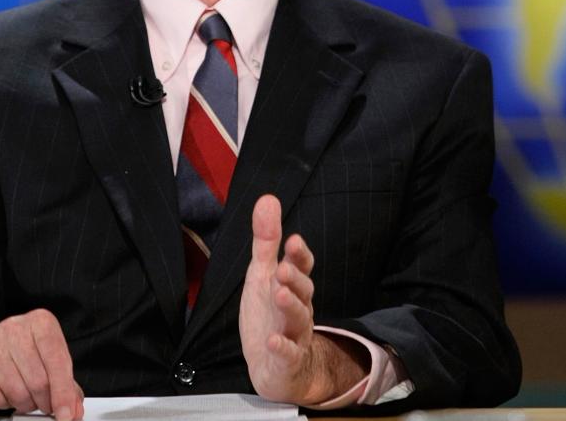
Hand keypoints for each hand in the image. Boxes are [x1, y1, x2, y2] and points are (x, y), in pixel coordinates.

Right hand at [0, 308, 83, 419]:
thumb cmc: (21, 351)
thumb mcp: (47, 357)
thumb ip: (65, 382)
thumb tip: (74, 408)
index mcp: (41, 322)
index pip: (58, 361)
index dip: (64, 393)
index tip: (68, 414)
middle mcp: (17, 328)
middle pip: (39, 381)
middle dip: (45, 401)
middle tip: (45, 403)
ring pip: (18, 393)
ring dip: (25, 404)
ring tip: (25, 394)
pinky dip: (4, 403)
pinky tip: (5, 390)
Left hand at [238, 194, 322, 403]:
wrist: (278, 367)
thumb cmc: (270, 313)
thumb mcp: (263, 273)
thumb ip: (266, 239)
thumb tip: (267, 198)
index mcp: (292, 285)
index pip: (301, 267)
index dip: (298, 255)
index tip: (293, 240)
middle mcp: (298, 308)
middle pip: (303, 291)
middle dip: (295, 279)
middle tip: (284, 268)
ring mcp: (294, 335)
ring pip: (298, 320)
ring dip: (290, 306)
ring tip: (280, 294)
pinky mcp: (286, 361)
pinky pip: (288, 356)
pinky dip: (282, 349)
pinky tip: (273, 342)